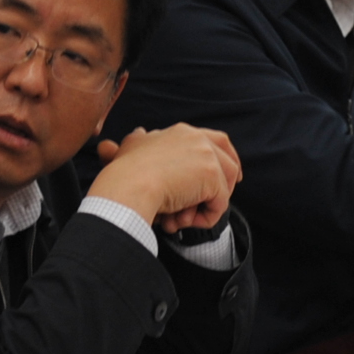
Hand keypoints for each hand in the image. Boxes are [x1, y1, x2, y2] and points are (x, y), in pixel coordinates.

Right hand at [91, 123, 242, 231]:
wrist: (128, 185)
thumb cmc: (125, 171)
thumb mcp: (131, 146)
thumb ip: (139, 139)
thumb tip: (140, 132)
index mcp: (182, 132)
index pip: (215, 141)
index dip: (222, 159)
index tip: (223, 177)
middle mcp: (198, 139)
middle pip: (229, 162)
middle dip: (227, 185)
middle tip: (213, 205)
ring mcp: (208, 156)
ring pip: (225, 186)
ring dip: (207, 207)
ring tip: (182, 219)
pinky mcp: (213, 177)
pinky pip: (219, 205)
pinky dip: (205, 219)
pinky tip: (182, 221)